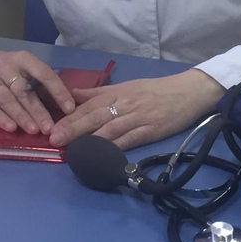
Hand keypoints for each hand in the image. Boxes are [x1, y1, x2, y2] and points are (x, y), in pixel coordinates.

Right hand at [0, 43, 75, 134]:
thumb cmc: (6, 68)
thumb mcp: (23, 67)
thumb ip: (39, 82)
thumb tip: (64, 103)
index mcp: (23, 58)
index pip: (44, 73)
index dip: (58, 91)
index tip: (69, 108)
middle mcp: (6, 66)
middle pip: (24, 90)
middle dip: (38, 110)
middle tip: (50, 127)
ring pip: (7, 99)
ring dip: (21, 116)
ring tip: (34, 130)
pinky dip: (0, 118)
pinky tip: (11, 128)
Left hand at [49, 68, 224, 149]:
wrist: (187, 92)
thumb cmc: (155, 89)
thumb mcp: (127, 86)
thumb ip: (99, 92)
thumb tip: (74, 94)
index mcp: (118, 92)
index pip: (90, 103)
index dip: (71, 116)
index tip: (53, 127)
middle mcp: (125, 103)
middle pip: (96, 115)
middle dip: (74, 128)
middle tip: (56, 140)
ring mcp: (137, 118)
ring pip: (110, 128)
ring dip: (90, 139)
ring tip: (73, 149)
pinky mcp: (150, 131)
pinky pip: (129, 140)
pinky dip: (114, 147)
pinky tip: (102, 156)